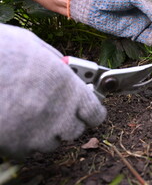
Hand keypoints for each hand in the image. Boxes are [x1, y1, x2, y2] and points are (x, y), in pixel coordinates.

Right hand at [0, 24, 106, 158]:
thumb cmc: (5, 51)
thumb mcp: (38, 48)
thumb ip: (58, 65)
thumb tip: (67, 71)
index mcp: (70, 90)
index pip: (96, 114)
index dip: (91, 112)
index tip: (86, 110)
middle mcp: (59, 115)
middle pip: (75, 131)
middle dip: (67, 122)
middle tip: (53, 109)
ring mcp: (37, 134)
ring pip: (51, 144)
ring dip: (45, 133)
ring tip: (28, 114)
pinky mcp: (15, 145)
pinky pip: (26, 150)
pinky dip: (23, 141)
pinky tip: (13, 123)